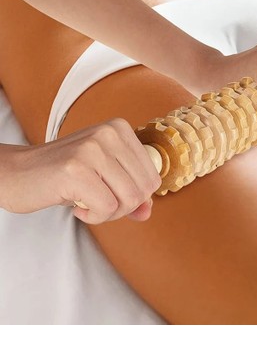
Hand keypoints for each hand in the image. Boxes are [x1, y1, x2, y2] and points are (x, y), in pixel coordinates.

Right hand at [0, 118, 160, 223]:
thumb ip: (129, 193)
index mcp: (119, 128)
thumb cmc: (62, 175)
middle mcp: (108, 133)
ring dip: (108, 214)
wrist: (15, 172)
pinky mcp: (76, 170)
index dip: (136, 196)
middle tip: (98, 203)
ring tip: (87, 204)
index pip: (152, 176)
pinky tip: (77, 207)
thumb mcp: (103, 177)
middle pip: (144, 189)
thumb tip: (147, 211)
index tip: (111, 194)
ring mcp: (92, 149)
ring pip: (129, 200)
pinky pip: (106, 209)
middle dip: (124, 208)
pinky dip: (94, 217)